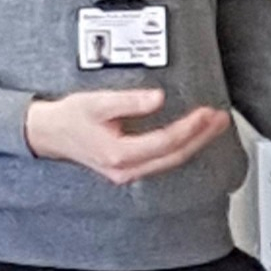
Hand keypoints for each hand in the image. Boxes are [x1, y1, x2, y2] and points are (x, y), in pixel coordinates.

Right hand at [25, 87, 229, 184]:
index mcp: (119, 154)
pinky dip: (180, 147)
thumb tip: (158, 98)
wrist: (49, 134)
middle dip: (200, 137)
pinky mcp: (129, 168)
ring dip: (194, 143)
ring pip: (170, 161)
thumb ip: (129, 101)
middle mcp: (126, 169)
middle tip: (220, 119)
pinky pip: (162, 161)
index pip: (165, 141)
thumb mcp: (97, 102)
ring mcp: (128, 172)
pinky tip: (191, 137)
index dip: (189, 128)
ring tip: (213, 126)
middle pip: (174, 155)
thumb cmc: (70, 118)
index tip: (206, 113)